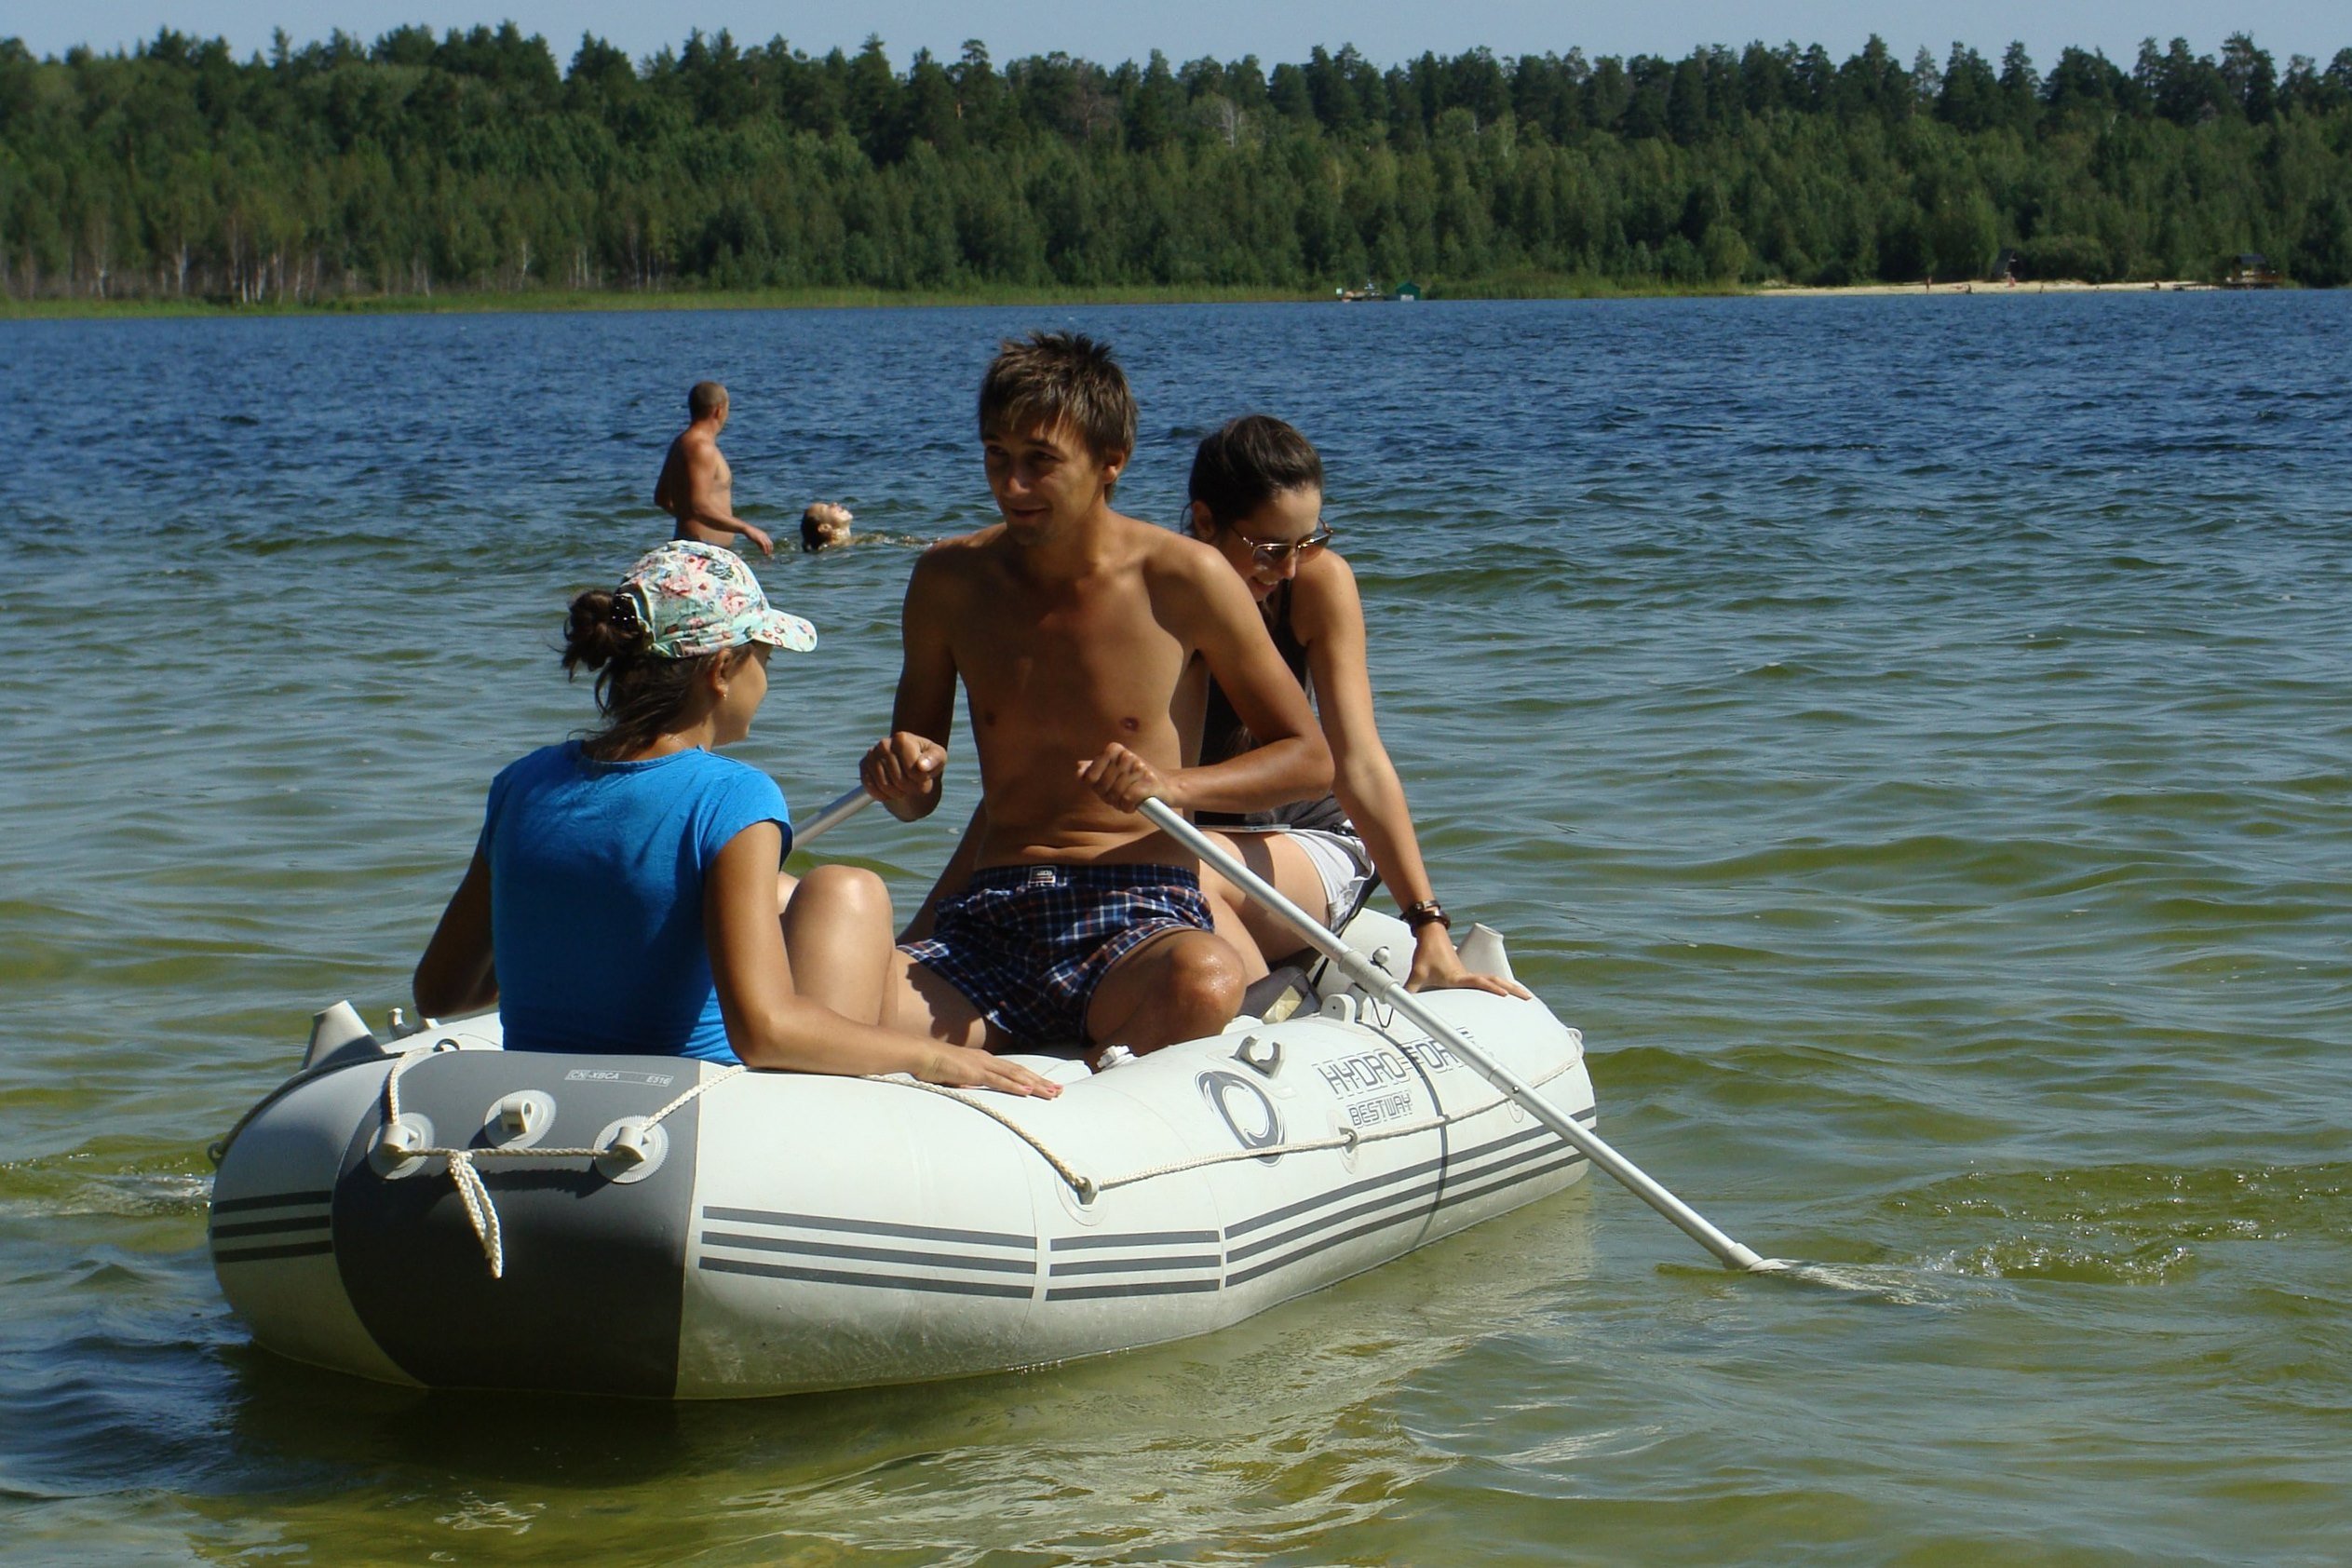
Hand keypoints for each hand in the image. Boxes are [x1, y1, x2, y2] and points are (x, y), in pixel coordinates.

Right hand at [741, 524, 774, 556]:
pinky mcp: (759, 539)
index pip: (770, 542)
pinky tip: (764, 553)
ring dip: (768, 551)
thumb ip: (759, 544)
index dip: (770, 548)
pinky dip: (765, 550)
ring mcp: (762, 537)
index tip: (769, 552)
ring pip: (767, 545)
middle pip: (770, 544)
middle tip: (768, 555)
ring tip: (766, 555)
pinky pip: (764, 545)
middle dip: (770, 550)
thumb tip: (762, 549)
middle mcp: (765, 536)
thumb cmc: (750, 534)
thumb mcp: (756, 539)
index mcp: (765, 535)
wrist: (747, 529)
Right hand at [861, 732, 944, 816]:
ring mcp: (872, 755)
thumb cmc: (927, 760)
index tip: (924, 777)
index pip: (913, 771)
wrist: (909, 762)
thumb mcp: (938, 758)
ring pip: (884, 786)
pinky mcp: (863, 766)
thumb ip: (934, 760)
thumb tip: (921, 766)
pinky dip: (882, 795)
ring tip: (903, 788)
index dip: (921, 781)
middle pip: (899, 780)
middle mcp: (884, 744)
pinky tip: (890, 791)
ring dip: (897, 794)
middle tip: (914, 785)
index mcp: (902, 739)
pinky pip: (871, 788)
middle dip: (910, 789)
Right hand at [917, 1045, 1063, 1097]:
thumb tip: (975, 1089)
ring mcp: (983, 1065)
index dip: (1030, 1079)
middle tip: (1059, 1091)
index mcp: (984, 1061)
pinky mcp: (975, 1072)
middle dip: (1040, 1082)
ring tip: (1050, 1093)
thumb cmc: (935, 1066)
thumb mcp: (956, 1076)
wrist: (922, 1055)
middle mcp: (988, 1061)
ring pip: (1015, 1076)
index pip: (1013, 1071)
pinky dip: (1015, 1086)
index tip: (1045, 1086)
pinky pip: (999, 1081)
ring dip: (1034, 1085)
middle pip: (1020, 1072)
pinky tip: (1027, 1092)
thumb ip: (968, 1082)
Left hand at [1076, 743, 1180, 813]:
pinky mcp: (1148, 781)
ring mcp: (1138, 767)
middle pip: (1102, 787)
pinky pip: (1126, 800)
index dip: (1097, 788)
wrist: (1165, 785)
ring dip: (1119, 804)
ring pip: (1114, 795)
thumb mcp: (1113, 771)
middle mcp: (1126, 755)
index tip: (1107, 788)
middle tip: (1119, 797)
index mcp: (1113, 749)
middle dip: (1108, 797)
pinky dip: (1128, 807)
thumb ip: (1094, 769)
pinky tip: (1134, 805)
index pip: (1090, 777)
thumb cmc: (1134, 779)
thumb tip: (1079, 770)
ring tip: (1128, 800)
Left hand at [1405, 924, 1532, 998]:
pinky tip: (1507, 992)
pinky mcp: (1467, 974)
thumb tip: (1400, 1005)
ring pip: (1494, 979)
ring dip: (1510, 987)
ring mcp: (1469, 974)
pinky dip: (1500, 985)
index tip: (1505, 995)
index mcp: (1458, 977)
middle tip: (1528, 999)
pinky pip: (1488, 980)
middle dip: (1512, 989)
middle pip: (1495, 981)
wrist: (1430, 934)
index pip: (1479, 983)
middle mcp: (1467, 976)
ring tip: (1525, 996)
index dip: (1491, 989)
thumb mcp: (1416, 974)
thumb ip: (1408, 991)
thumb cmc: (1425, 954)